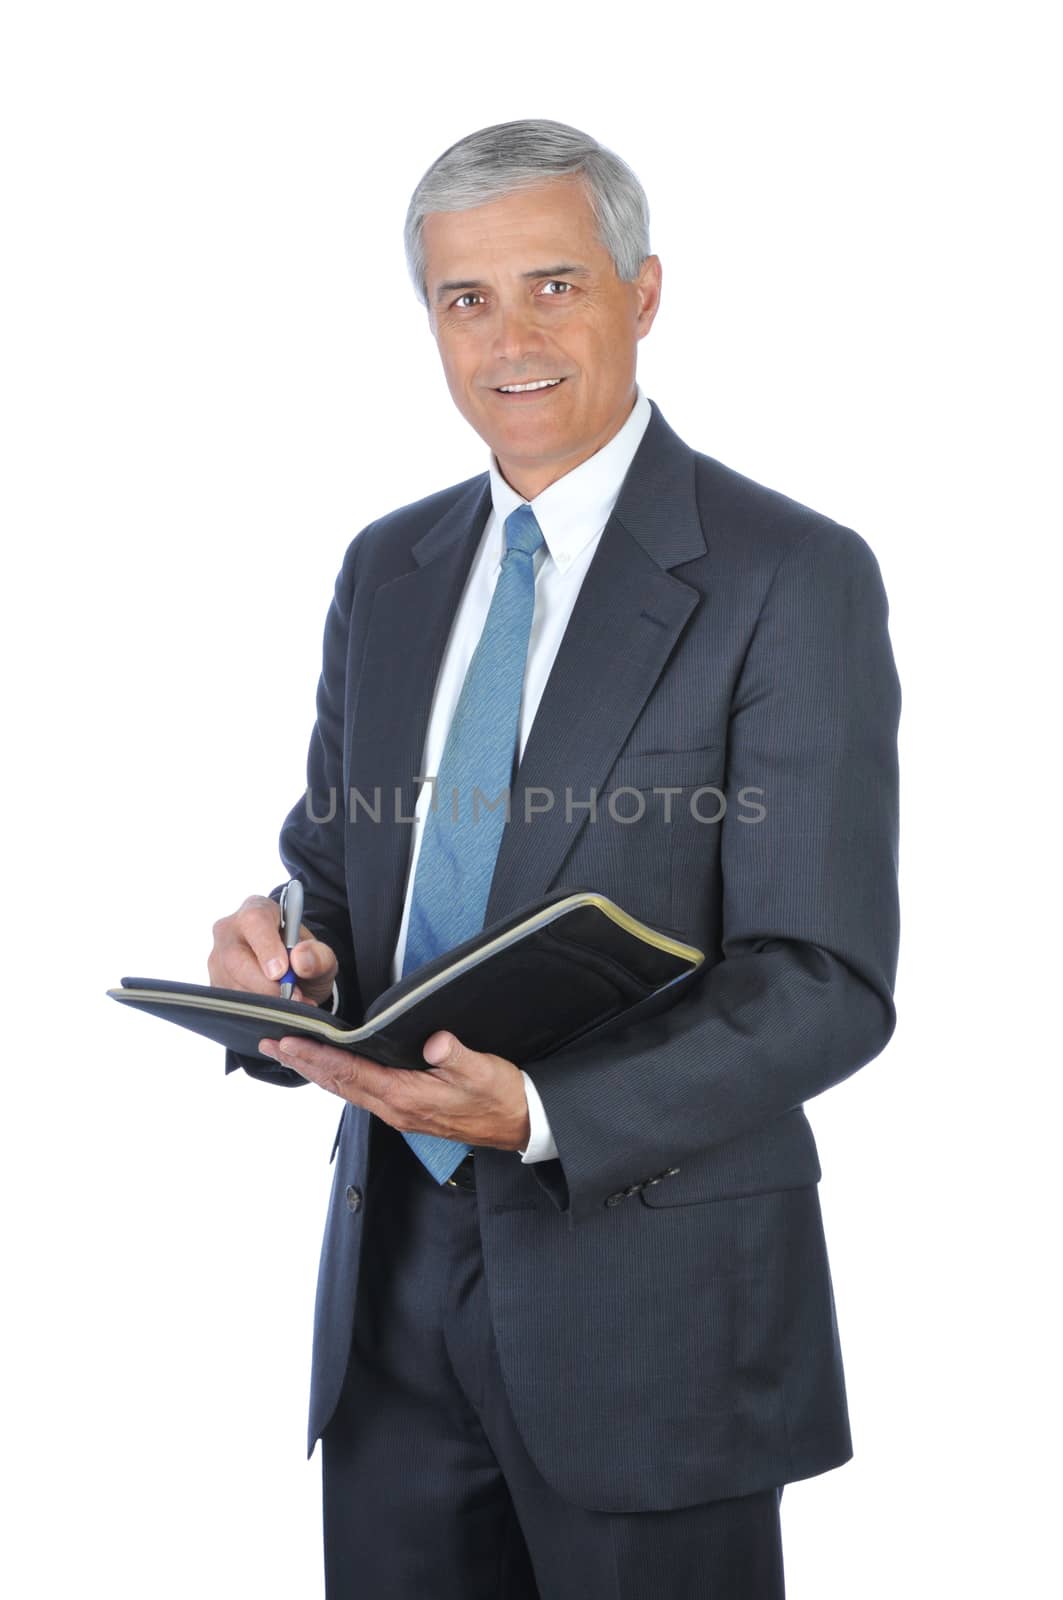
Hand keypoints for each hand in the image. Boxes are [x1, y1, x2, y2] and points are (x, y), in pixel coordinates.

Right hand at [208, 893, 338, 1005]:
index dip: (266, 947)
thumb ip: (318, 955)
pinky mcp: (214, 983)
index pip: (255, 921)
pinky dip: (254, 1011)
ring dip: (261, 1001)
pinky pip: (228, 1002)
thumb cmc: (304, 958)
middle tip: (292, 998)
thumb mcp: (321, 956)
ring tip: (290, 1004)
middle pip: (235, 957)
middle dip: (264, 985)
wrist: (293, 975)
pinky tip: (274, 1010)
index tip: (281, 972)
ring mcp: (217, 958)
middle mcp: (230, 930)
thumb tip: (301, 960)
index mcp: (257, 910)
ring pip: (229, 983)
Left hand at [257, 1030, 531, 1151]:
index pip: (351, 1073)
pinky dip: (338, 1077)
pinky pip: (361, 1093)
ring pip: (346, 1090)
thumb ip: (457, 1055)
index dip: (317, 1056)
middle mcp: (395, 1108)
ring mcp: (399, 1112)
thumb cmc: (502, 1096)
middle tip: (269, 1044)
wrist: (520, 1124)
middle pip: (338, 1084)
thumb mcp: (484, 1071)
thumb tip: (433, 1041)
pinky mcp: (407, 1110)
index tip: (289, 1041)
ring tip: (290, 1053)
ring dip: (316, 1071)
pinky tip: (332, 1068)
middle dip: (302, 1063)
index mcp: (406, 1097)